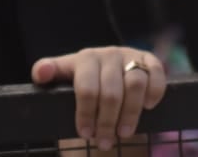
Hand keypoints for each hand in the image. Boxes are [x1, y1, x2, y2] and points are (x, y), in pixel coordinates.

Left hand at [32, 46, 165, 151]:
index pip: (86, 87)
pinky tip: (148, 107)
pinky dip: (154, 91)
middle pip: (111, 92)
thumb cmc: (81, 86)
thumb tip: (41, 73)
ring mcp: (130, 56)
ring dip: (131, 113)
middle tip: (104, 143)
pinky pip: (156, 73)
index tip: (84, 134)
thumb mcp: (61, 82)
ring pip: (135, 84)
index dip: (85, 113)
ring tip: (124, 133)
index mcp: (84, 59)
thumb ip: (49, 75)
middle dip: (108, 121)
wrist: (106, 78)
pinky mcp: (149, 60)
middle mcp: (108, 54)